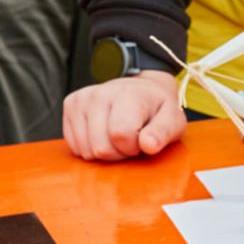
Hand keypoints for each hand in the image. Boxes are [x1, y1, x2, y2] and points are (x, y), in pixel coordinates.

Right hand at [63, 71, 184, 160]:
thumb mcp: (173, 121)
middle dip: (119, 152)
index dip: (134, 147)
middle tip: (130, 140)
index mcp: (128, 95)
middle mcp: (99, 93)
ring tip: (118, 137)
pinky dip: (90, 147)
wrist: (141, 90)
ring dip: (104, 151)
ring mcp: (81, 98)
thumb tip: (148, 145)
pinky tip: (103, 136)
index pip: (121, 136)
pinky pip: (74, 145)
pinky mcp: (70, 105)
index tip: (142, 139)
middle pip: (101, 147)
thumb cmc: (158, 110)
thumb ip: (163, 133)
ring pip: (85, 149)